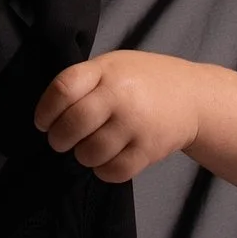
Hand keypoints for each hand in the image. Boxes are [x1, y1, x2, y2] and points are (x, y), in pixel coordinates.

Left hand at [35, 50, 206, 183]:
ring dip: (82, 155)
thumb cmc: (143, 81)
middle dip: (59, 139)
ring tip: (90, 147)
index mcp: (106, 70)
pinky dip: (103, 170)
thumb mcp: (113, 66)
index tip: (43, 122)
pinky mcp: (149, 150)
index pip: (62, 89)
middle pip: (72, 125)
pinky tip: (107, 158)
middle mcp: (121, 96)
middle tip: (62, 140)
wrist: (193, 96)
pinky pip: (113, 171)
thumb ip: (84, 82)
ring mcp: (136, 124)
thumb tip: (49, 113)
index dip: (45, 111)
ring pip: (90, 153)